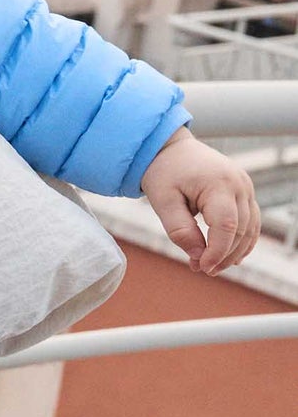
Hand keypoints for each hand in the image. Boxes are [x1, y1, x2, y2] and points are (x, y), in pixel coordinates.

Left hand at [141, 127, 260, 273]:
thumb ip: (180, 230)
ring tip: (211, 265)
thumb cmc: (164, 172)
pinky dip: (243, 240)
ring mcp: (246, 186)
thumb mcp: (163, 201)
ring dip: (234, 252)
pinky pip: (252, 221)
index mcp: (218, 184)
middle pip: (241, 231)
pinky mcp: (245, 190)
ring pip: (250, 229)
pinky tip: (229, 256)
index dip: (217, 252)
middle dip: (223, 255)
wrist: (170, 148)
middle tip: (200, 268)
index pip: (227, 227)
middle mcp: (239, 184)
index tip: (202, 268)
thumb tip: (199, 256)